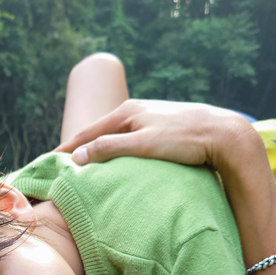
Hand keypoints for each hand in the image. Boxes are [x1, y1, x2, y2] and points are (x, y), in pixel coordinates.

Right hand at [53, 99, 256, 169]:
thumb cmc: (186, 139)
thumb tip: (78, 156)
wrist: (226, 135)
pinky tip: (122, 159)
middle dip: (81, 146)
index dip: (68, 148)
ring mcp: (153, 118)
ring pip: (118, 135)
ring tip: (88, 163)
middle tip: (63, 163)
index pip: (88, 132)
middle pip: (101, 131)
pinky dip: (120, 149)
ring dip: (101, 148)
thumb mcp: (143, 145)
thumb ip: (110, 149)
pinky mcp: (166, 128)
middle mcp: (138, 110)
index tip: (48, 161)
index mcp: (128, 111)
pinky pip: (133, 139)